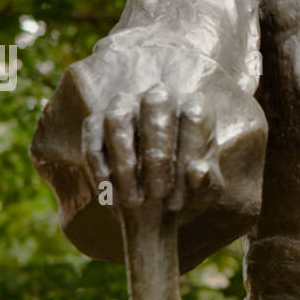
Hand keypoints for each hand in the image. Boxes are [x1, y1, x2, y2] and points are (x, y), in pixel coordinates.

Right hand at [81, 84, 223, 212]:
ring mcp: (124, 106)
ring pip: (118, 117)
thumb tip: (198, 170)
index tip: (182, 194)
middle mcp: (158, 97)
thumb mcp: (204, 192)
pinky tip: (113, 198)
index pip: (193, 114)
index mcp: (193, 107)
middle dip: (157, 154)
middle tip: (158, 195)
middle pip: (156, 103)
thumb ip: (207, 182)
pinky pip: (92, 139)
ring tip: (134, 201)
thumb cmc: (187, 189)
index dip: (189, 154)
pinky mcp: (95, 124)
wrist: (155, 202)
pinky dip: (102, 171)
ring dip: (125, 162)